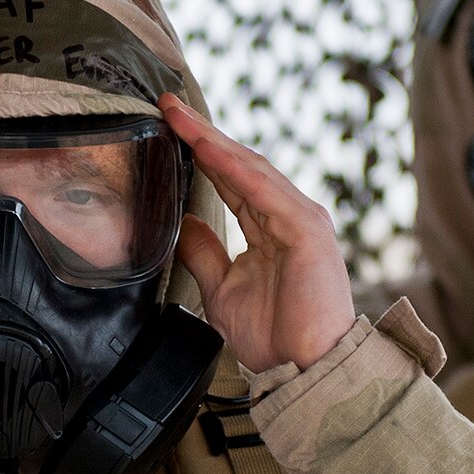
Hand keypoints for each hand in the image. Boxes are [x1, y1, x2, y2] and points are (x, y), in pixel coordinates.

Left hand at [160, 95, 355, 372]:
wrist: (305, 369)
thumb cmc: (274, 336)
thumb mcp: (222, 288)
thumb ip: (204, 253)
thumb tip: (182, 225)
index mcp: (269, 227)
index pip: (229, 180)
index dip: (198, 153)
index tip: (167, 127)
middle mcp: (286, 216)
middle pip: (238, 165)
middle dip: (202, 133)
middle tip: (167, 104)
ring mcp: (299, 219)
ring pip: (250, 169)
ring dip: (213, 140)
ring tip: (180, 117)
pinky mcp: (306, 229)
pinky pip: (264, 191)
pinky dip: (234, 167)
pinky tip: (207, 148)